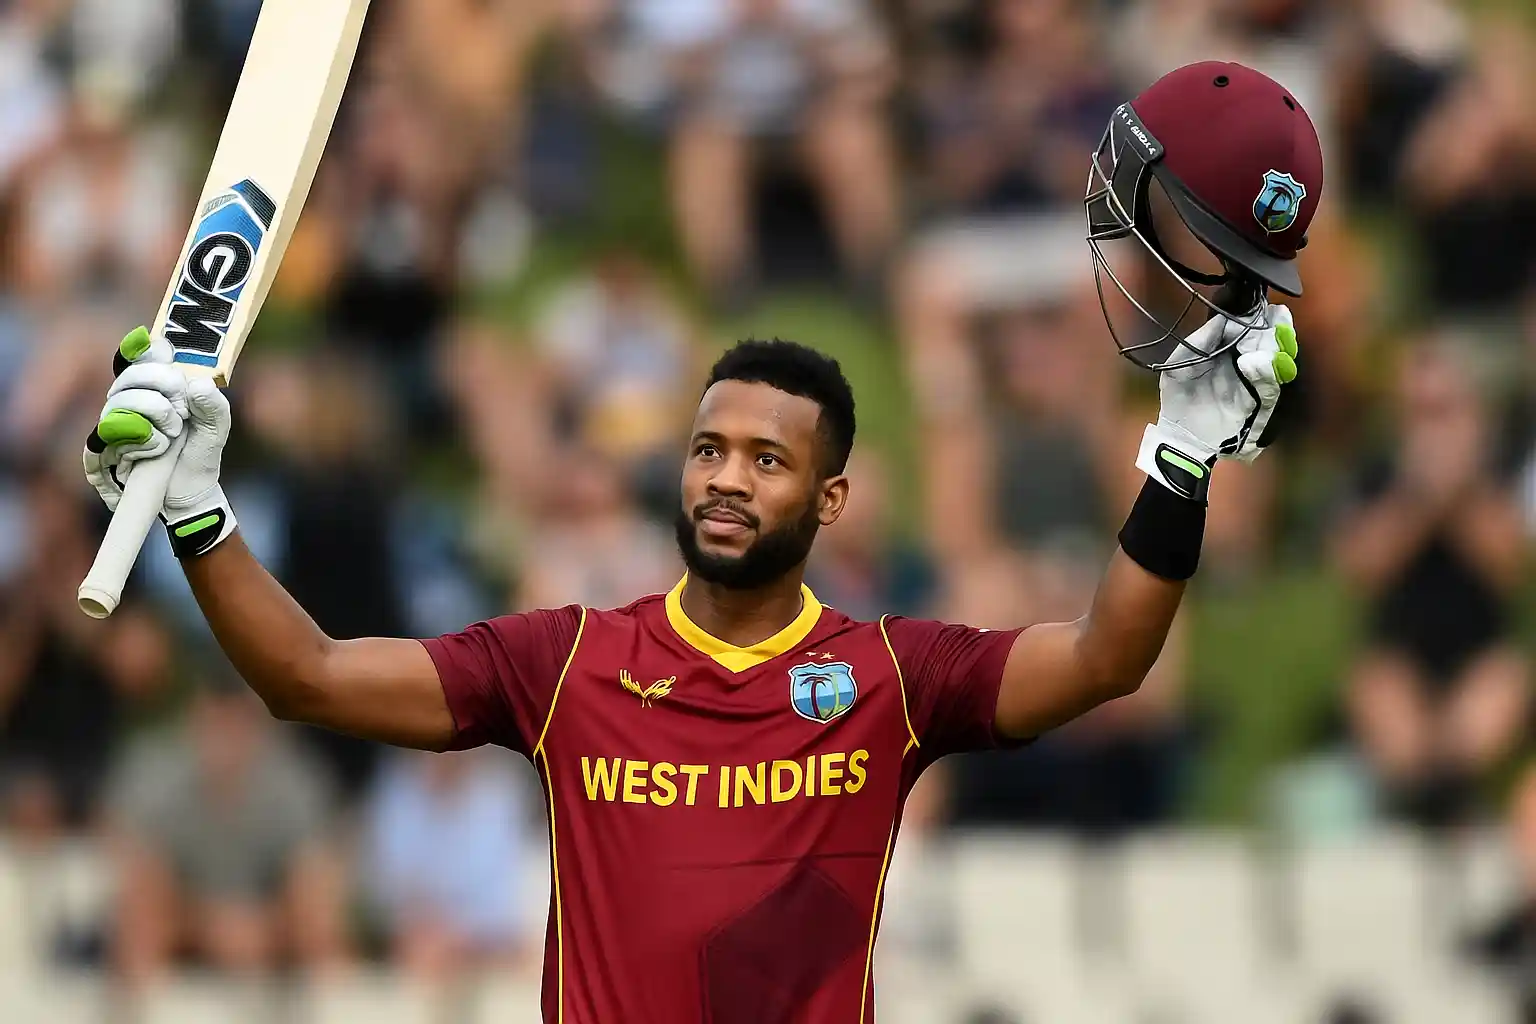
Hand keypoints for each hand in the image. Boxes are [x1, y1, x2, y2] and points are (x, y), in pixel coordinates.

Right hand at [81, 327, 236, 557]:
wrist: (189, 490)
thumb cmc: (200, 452)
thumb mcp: (217, 427)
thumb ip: (213, 403)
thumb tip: (198, 384)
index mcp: (155, 386)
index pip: (140, 356)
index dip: (142, 348)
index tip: (157, 347)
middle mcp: (130, 398)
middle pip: (131, 374)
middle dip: (162, 385)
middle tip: (182, 409)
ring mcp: (115, 420)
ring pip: (121, 399)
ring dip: (155, 413)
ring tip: (173, 432)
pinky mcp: (105, 446)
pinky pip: (113, 430)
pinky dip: (141, 436)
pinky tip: (157, 445)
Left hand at [1137, 304, 1298, 502]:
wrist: (1182, 435)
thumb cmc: (1177, 398)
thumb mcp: (1179, 364)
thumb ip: (1200, 340)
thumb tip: (1224, 318)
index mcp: (1226, 351)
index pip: (1250, 329)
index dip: (1258, 318)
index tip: (1263, 309)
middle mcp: (1244, 363)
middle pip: (1270, 341)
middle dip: (1276, 329)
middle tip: (1277, 319)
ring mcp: (1252, 383)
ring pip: (1276, 360)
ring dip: (1276, 348)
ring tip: (1272, 338)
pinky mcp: (1257, 402)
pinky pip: (1271, 386)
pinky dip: (1267, 373)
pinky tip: (1255, 362)